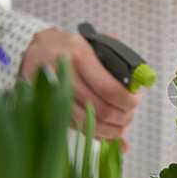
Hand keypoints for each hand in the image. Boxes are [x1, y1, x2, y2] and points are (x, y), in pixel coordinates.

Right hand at [19, 28, 140, 146]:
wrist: (37, 51)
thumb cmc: (73, 48)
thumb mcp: (97, 43)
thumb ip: (119, 59)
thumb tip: (140, 80)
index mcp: (80, 56)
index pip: (109, 88)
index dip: (127, 100)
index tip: (136, 100)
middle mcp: (65, 75)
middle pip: (101, 109)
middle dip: (122, 117)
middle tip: (130, 115)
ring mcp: (55, 94)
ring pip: (89, 123)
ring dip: (111, 129)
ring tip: (122, 126)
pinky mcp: (51, 108)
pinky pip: (78, 127)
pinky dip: (96, 133)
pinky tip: (108, 131)